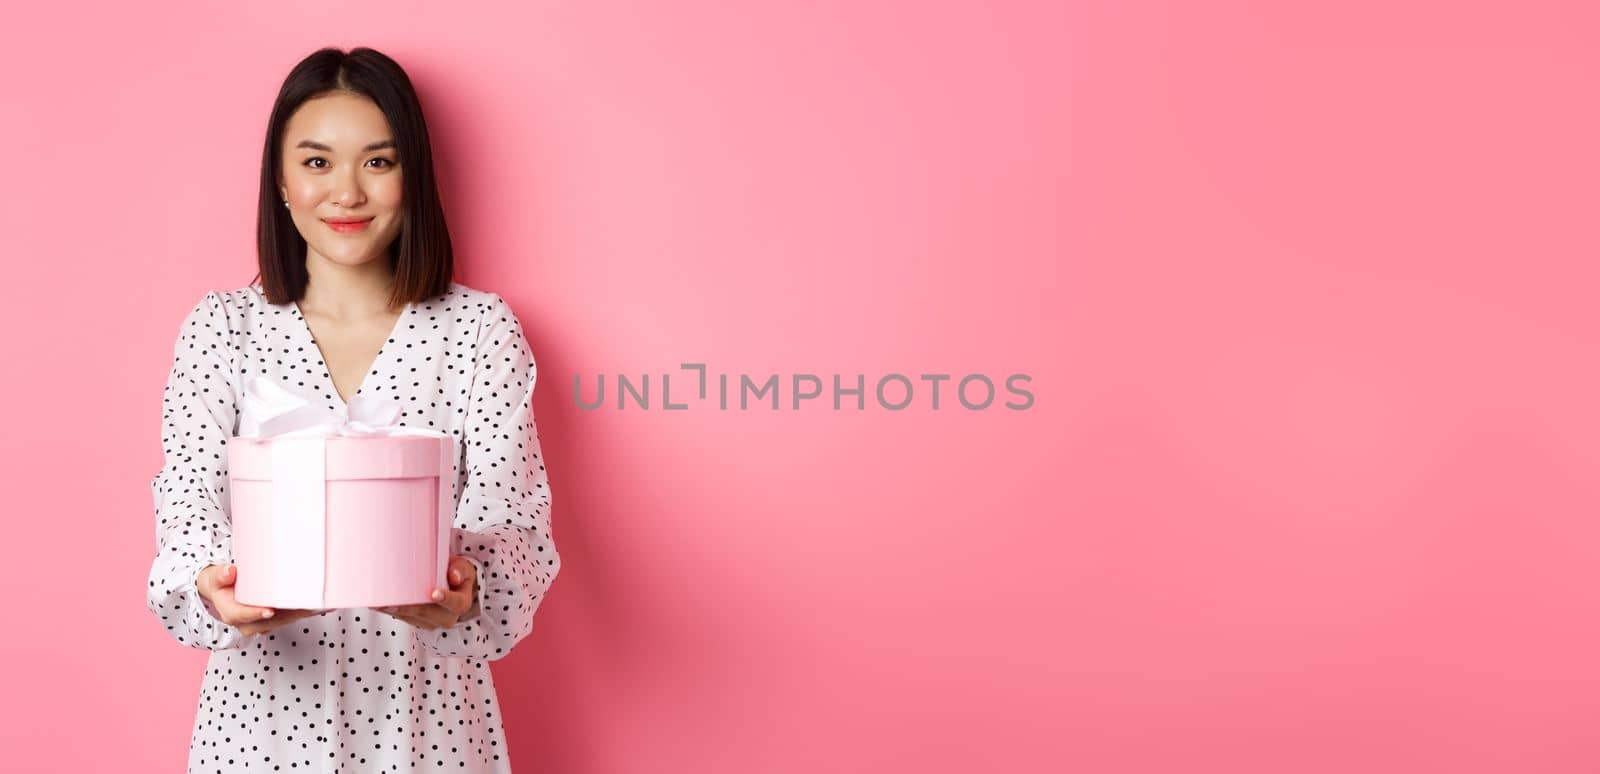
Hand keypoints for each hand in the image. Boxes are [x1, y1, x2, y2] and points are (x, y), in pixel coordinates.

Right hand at [196, 564, 327, 635]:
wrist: (223, 590)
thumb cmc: (220, 583)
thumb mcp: (214, 578)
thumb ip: (220, 575)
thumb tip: (230, 572)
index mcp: (233, 614)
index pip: (245, 616)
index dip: (257, 614)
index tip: (269, 610)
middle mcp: (251, 623)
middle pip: (274, 619)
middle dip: (293, 611)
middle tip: (312, 601)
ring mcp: (266, 622)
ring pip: (288, 619)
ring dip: (307, 611)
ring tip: (325, 600)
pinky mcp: (278, 618)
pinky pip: (295, 616)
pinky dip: (310, 610)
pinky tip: (327, 603)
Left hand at [373, 556, 477, 629]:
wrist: (453, 587)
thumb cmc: (457, 575)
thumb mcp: (464, 568)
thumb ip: (460, 569)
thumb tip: (454, 575)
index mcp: (460, 604)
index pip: (455, 603)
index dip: (445, 599)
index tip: (434, 593)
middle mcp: (445, 617)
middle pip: (425, 613)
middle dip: (407, 609)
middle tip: (390, 603)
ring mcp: (429, 622)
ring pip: (410, 618)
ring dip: (393, 611)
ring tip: (377, 603)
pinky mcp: (416, 621)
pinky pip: (402, 617)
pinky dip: (389, 610)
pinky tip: (376, 604)